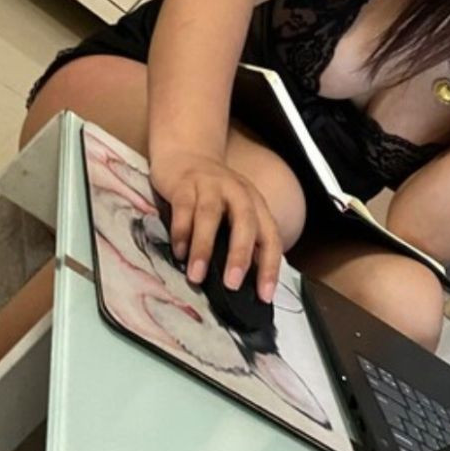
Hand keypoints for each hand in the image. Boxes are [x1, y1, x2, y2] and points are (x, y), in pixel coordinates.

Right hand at [150, 150, 281, 302]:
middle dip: (240, 256)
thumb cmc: (214, 195)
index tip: (265, 295)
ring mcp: (211, 186)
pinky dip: (181, 232)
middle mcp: (238, 193)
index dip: (270, 267)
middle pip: (245, 223)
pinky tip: (178, 253)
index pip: (270, 237)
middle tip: (232, 285)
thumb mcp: (234, 213)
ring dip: (204, 248)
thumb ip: (240, 240)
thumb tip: (243, 283)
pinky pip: (184, 209)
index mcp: (256, 205)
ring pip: (210, 216)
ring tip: (197, 276)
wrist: (187, 155)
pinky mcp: (185, 184)